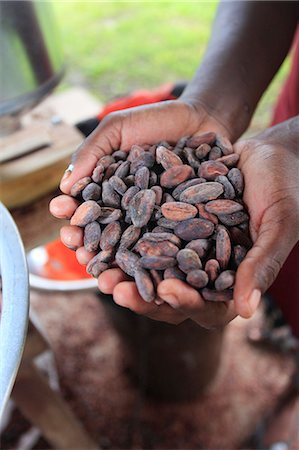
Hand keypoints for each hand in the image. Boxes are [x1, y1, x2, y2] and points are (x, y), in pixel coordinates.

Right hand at [49, 98, 237, 328]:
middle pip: (111, 243)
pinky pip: (177, 254)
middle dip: (94, 255)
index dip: (76, 223)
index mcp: (113, 196)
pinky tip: (156, 284)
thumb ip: (92, 151)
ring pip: (140, 256)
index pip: (89, 216)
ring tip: (112, 283)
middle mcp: (134, 216)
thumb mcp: (119, 127)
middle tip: (85, 262)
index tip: (66, 226)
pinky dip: (165, 270)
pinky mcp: (190, 232)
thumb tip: (64, 185)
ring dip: (123, 273)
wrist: (206, 118)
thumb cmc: (158, 121)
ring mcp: (162, 226)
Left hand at [96, 130, 298, 327]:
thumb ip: (262, 265)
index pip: (204, 307)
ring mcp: (183, 245)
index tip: (167, 292)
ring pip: (147, 265)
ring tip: (91, 262)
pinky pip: (141, 230)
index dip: (185, 303)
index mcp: (230, 280)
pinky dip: (119, 231)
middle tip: (111, 287)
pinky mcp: (168, 220)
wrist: (271, 153)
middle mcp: (202, 268)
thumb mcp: (278, 224)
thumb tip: (246, 312)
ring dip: (119, 266)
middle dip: (139, 293)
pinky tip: (96, 226)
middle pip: (166, 293)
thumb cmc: (287, 190)